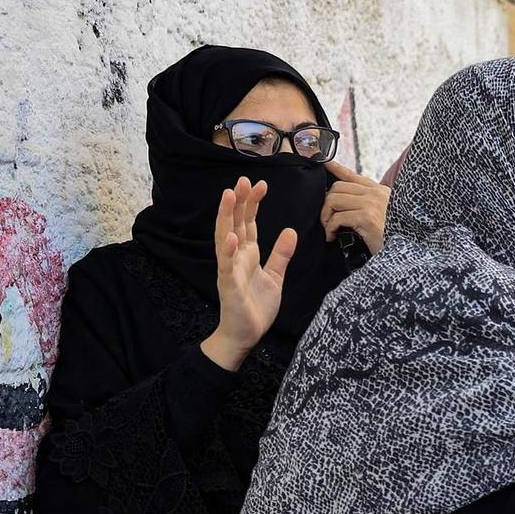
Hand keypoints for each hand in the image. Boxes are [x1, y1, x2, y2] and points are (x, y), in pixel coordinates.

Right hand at [201, 178, 295, 372]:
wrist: (245, 333)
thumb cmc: (256, 305)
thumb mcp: (275, 277)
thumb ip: (281, 254)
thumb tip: (289, 231)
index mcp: (247, 254)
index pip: (248, 223)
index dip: (253, 204)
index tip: (260, 184)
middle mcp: (235, 257)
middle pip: (235, 223)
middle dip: (238, 202)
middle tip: (242, 180)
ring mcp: (230, 269)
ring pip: (225, 237)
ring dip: (226, 217)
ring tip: (228, 196)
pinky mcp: (229, 285)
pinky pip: (227, 266)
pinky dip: (228, 251)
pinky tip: (231, 237)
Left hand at [321, 161, 389, 253]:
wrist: (405, 252)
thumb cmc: (393, 238)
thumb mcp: (385, 216)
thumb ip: (369, 205)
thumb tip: (345, 203)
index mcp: (380, 191)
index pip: (352, 175)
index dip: (336, 168)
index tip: (326, 164)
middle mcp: (376, 194)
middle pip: (337, 187)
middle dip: (326, 204)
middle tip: (327, 220)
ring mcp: (372, 204)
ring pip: (334, 199)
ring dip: (326, 216)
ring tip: (329, 228)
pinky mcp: (367, 218)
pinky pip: (338, 218)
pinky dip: (330, 228)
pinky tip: (332, 236)